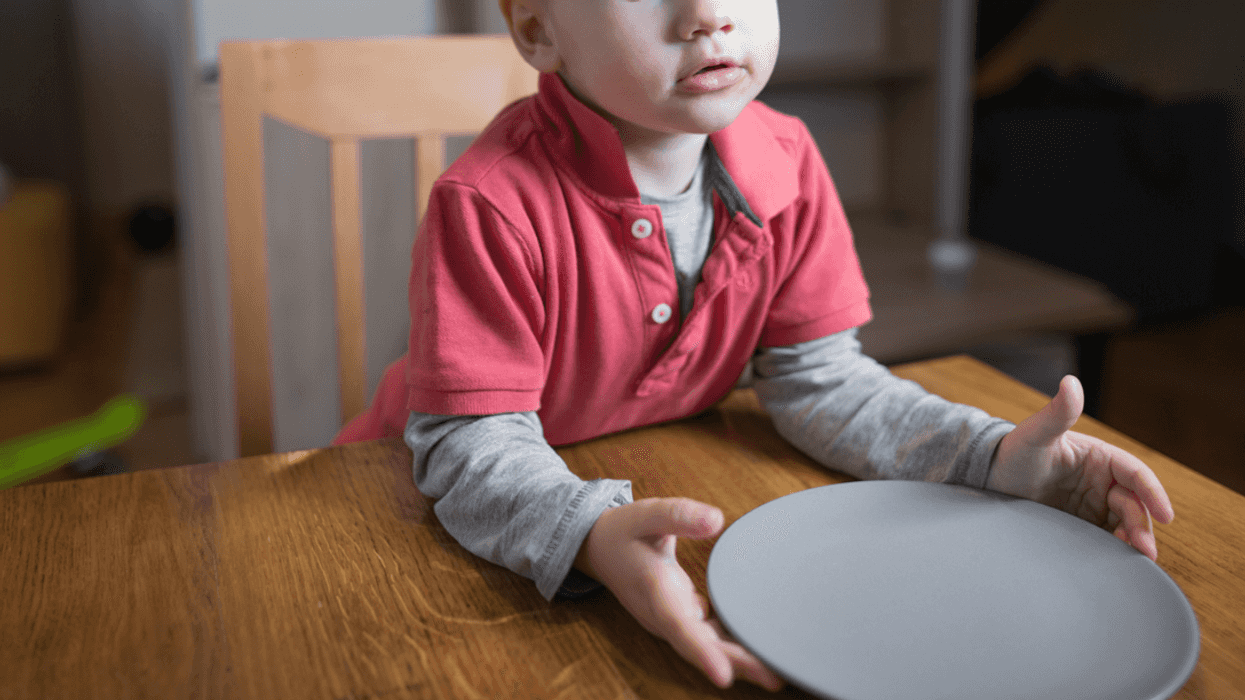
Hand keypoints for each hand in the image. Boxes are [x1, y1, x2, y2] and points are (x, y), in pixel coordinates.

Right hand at [575, 497, 783, 690]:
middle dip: (736, 663)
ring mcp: (671, 619)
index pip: (678, 627)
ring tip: (775, 672)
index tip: (723, 675)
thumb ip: (678, 514)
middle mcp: (662, 613)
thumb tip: (716, 520)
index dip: (702, 652)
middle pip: (700, 646)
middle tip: (775, 678)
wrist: (600, 548)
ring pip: (706, 646)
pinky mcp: (681, 617)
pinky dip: (732, 645)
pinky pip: (708, 637)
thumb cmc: (624, 531)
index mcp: (654, 590)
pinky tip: (759, 650)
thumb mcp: (646, 514)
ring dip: (739, 659)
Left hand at [988, 375, 1174, 559]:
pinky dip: (1114, 549)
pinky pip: (1104, 539)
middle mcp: (1101, 481)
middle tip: (1143, 549)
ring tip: (1133, 559)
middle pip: (1133, 504)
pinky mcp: (1080, 526)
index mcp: (1099, 457)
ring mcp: (1091, 505)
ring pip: (1124, 524)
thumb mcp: (1033, 434)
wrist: (986, 480)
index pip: (1135, 473)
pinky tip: (1114, 561)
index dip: (1153, 493)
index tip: (1165, 515)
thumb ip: (1056, 413)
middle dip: (1142, 525)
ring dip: (1133, 540)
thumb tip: (1071, 382)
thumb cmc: (1011, 452)